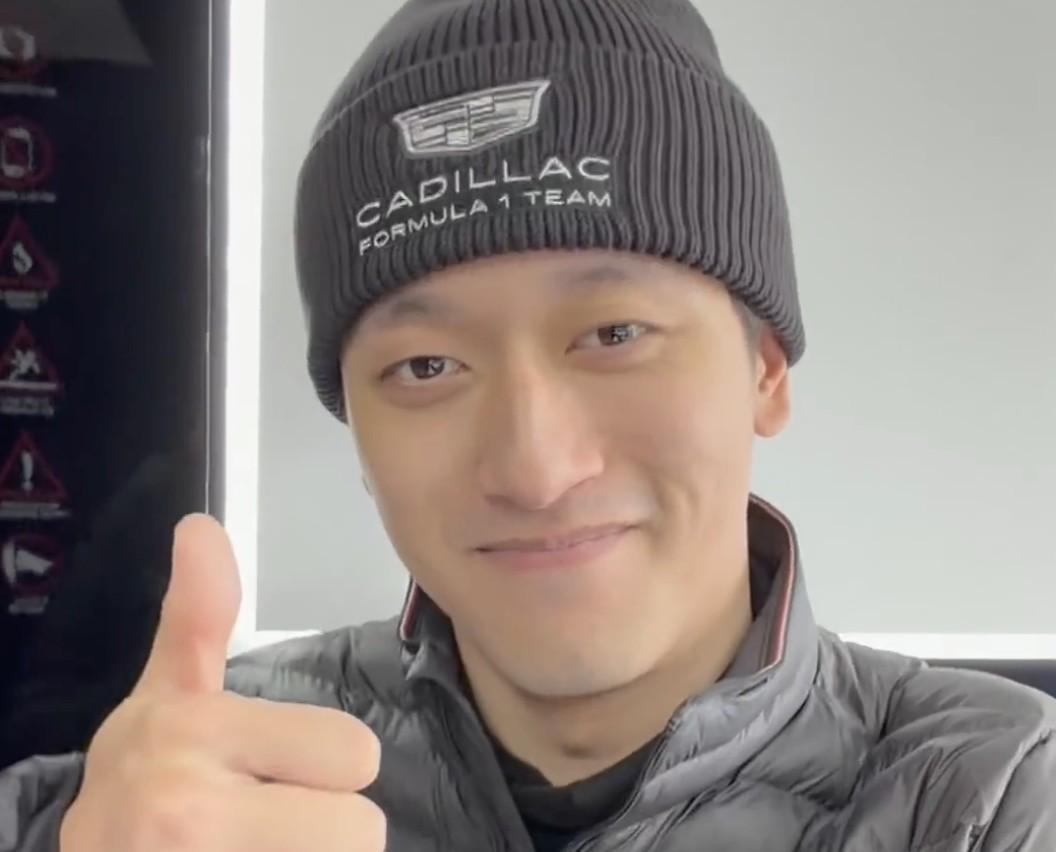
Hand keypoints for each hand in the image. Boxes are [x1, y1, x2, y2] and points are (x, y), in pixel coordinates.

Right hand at [59, 514, 384, 851]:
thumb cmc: (140, 780)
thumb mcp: (166, 695)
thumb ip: (196, 618)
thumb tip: (200, 526)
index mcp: (198, 733)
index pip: (356, 753)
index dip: (328, 766)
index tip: (274, 770)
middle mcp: (194, 815)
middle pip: (361, 829)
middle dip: (327, 829)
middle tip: (271, 826)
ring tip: (257, 851)